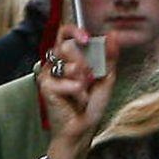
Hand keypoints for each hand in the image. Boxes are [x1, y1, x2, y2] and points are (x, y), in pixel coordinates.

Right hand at [36, 29, 117, 158]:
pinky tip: (76, 99)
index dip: (74, 30)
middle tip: (89, 78)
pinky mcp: (45, 87)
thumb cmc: (91, 103)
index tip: (87, 38)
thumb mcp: (106, 77)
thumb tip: (113, 35)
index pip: (64, 33)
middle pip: (67, 46)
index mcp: (69, 57)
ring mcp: (49, 74)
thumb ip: (109, 56)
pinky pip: (65, 81)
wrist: (83, 128)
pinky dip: (77, 91)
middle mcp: (56, 62)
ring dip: (83, 79)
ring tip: (82, 91)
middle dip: (85, 62)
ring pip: (68, 63)